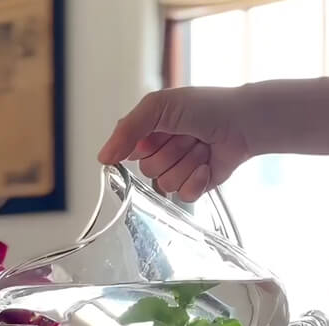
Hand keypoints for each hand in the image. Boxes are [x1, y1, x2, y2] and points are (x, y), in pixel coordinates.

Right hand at [98, 86, 250, 201]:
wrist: (244, 122)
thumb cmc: (206, 107)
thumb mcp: (158, 107)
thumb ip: (126, 130)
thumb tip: (102, 158)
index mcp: (147, 135)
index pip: (127, 154)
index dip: (145, 145)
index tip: (161, 131)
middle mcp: (159, 154)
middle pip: (147, 171)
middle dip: (170, 152)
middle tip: (188, 136)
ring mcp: (177, 171)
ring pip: (165, 184)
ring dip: (186, 163)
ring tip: (201, 147)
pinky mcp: (194, 186)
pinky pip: (183, 196)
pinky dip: (197, 180)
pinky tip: (207, 165)